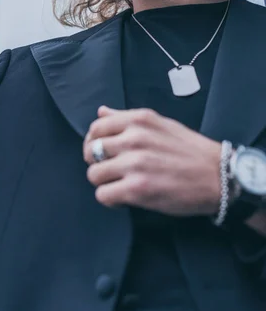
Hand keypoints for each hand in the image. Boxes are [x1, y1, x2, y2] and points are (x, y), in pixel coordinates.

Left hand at [83, 106, 221, 215]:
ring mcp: (134, 164)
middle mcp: (134, 138)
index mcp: (139, 120)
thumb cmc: (191, 150)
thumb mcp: (161, 123)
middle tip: (112, 171)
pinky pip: (103, 195)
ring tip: (120, 185)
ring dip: (104, 183)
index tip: (104, 153)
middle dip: (97, 163)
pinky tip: (125, 198)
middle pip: (90, 152)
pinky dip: (111, 199)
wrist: (218, 176)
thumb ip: (127, 118)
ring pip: (93, 175)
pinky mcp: (137, 189)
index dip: (95, 142)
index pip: (96, 128)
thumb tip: (101, 111)